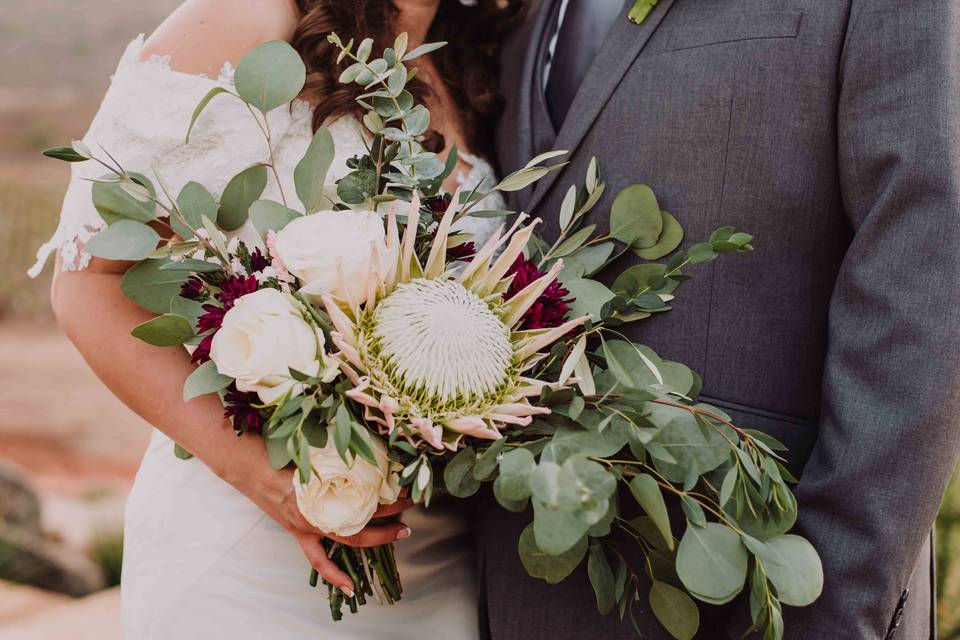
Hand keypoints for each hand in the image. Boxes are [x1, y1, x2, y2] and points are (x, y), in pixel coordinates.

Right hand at [221, 436, 413, 594]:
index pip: (362, 498)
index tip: (406, 488)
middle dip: (390, 512)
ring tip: (400, 533)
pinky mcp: (300, 532)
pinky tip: (351, 588)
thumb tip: (365, 446)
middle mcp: (317, 512)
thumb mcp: (310, 452)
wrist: (248, 467)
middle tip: (411, 503)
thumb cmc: (278, 454)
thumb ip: (335, 455)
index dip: (386, 497)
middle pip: (361, 518)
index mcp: (320, 492)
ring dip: (376, 537)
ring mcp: (308, 526)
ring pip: (348, 539)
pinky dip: (335, 574)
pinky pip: (319, 560)